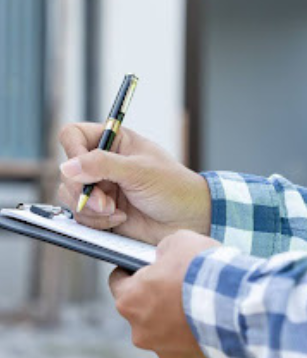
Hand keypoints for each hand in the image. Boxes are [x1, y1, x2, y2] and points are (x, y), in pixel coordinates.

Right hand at [58, 123, 210, 244]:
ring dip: (89, 209)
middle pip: (68, 171)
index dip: (72, 151)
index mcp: (115, 141)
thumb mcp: (139, 171)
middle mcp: (103, 163)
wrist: (188, 220)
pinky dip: (95, 222)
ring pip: (70, 196)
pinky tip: (119, 220)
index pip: (74, 135)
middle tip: (105, 202)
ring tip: (115, 212)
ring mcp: (101, 188)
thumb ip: (102, 165)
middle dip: (83, 190)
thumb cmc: (173, 187)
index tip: (80, 170)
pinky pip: (81, 217)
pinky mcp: (101, 212)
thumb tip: (68, 166)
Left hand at [109, 230, 219, 357]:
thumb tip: (163, 257)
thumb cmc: (200, 268)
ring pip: (162, 329)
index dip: (131, 270)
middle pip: (140, 308)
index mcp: (130, 299)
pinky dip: (191, 331)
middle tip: (177, 281)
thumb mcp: (178, 241)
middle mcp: (139, 329)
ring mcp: (162, 348)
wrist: (233, 301)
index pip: (117, 281)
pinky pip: (184, 342)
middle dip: (155, 295)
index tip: (144, 267)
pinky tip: (206, 316)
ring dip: (173, 317)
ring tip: (196, 299)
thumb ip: (163, 250)